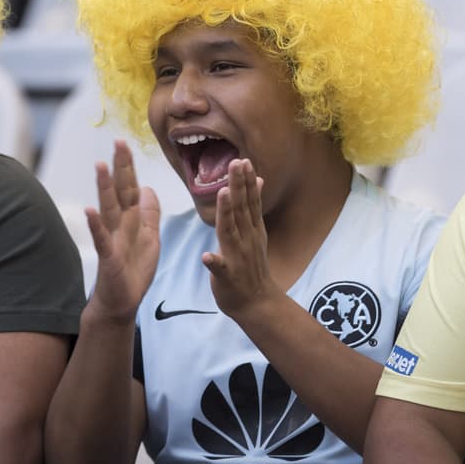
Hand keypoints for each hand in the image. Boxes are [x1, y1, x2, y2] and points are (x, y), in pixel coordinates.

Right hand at [85, 140, 160, 323]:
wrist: (122, 302)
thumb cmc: (133, 270)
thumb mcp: (150, 238)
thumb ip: (149, 213)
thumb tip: (148, 188)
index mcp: (132, 219)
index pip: (130, 187)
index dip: (128, 166)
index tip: (124, 142)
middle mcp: (119, 225)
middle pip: (119, 191)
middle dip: (119, 167)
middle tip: (118, 142)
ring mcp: (111, 239)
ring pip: (108, 209)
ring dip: (104, 188)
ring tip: (100, 166)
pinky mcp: (107, 257)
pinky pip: (101, 238)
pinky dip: (95, 225)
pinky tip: (89, 211)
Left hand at [202, 159, 274, 317]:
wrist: (258, 302)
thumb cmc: (252, 266)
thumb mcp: (257, 233)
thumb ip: (253, 208)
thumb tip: (257, 179)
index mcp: (250, 229)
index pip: (249, 201)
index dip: (245, 181)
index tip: (243, 161)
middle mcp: (245, 239)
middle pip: (241, 209)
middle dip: (238, 185)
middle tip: (235, 163)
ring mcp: (237, 257)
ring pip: (230, 231)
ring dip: (227, 212)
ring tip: (223, 193)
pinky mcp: (227, 276)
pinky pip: (220, 269)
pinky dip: (214, 262)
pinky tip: (206, 256)